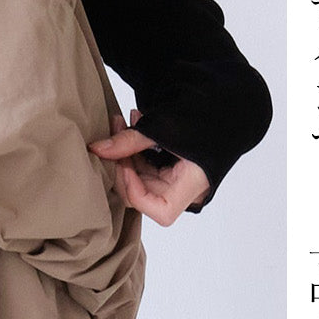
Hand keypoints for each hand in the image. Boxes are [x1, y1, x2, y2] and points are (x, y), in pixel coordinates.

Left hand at [87, 109, 210, 226]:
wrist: (222, 108)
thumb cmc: (204, 116)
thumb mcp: (164, 126)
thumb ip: (130, 140)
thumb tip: (96, 149)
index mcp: (194, 184)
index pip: (161, 211)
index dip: (136, 191)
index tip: (124, 163)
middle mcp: (186, 190)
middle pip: (144, 196)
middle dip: (123, 166)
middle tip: (115, 134)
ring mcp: (177, 183)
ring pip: (140, 181)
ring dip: (126, 155)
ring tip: (123, 124)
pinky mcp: (170, 173)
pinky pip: (146, 170)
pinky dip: (135, 152)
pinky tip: (131, 128)